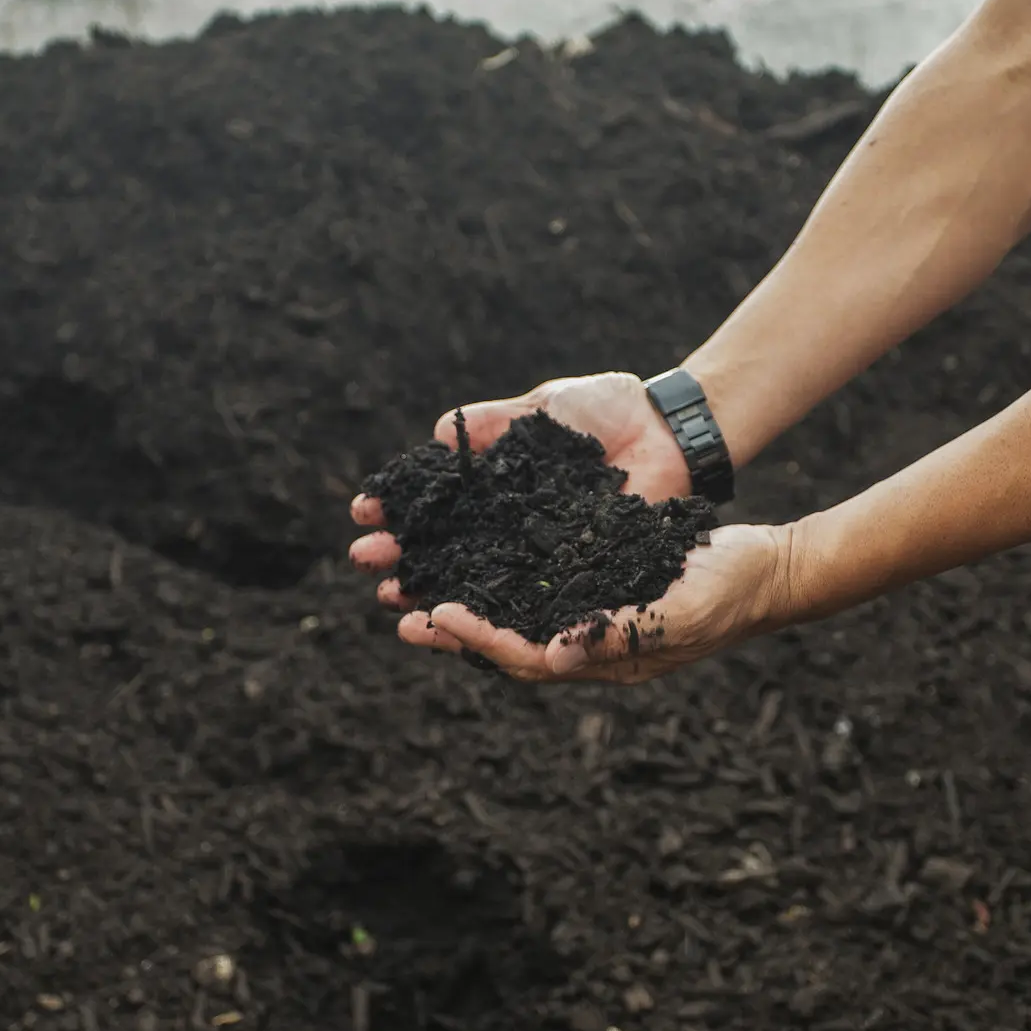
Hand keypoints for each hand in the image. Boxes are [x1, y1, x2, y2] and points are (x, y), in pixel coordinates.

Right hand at [348, 372, 690, 608]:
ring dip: (429, 588)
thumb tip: (440, 434)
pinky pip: (525, 596)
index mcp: (494, 482)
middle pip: (442, 543)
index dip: (397, 506)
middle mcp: (505, 521)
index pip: (434, 499)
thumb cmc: (604, 410)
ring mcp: (534, 550)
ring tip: (391, 597)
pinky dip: (490, 610)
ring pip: (473, 577)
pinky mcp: (570, 571)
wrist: (665, 429)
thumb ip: (497, 421)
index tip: (365, 511)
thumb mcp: (546, 408)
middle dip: (400, 552)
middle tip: (364, 559)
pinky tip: (457, 621)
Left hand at [394, 524, 796, 683]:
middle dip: (456, 635)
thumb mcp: (681, 607)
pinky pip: (540, 593)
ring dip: (470, 611)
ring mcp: (597, 618)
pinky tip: (476, 564)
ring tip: (420, 593)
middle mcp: (593, 645)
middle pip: (510, 646)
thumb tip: (556, 654)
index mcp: (610, 658)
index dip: (480, 641)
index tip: (437, 617)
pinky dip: (502, 583)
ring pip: (518, 620)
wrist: (769, 568)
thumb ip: (622, 631)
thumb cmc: (732, 589)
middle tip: (400, 616)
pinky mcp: (601, 586)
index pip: (529, 657)